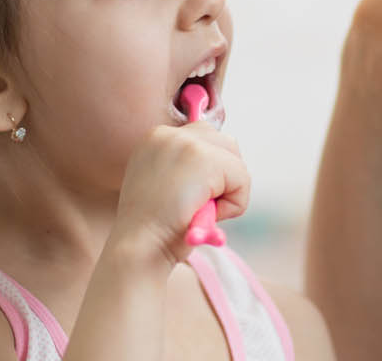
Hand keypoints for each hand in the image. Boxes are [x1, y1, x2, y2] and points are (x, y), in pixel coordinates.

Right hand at [107, 123, 249, 266]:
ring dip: (228, 192)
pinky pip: (242, 180)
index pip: (204, 136)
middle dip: (224, 177)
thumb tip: (219, 170)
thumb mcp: (162, 186)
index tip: (188, 196)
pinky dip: (233, 205)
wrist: (139, 248)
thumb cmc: (153, 229)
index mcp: (155, 138)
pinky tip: (205, 216)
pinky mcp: (205, 160)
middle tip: (198, 205)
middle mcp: (168, 134)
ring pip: (236, 162)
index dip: (209, 173)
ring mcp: (187, 144)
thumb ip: (184, 169)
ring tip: (200, 211)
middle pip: (225, 143)